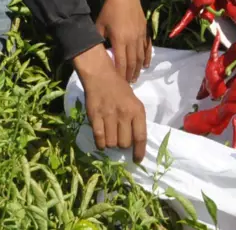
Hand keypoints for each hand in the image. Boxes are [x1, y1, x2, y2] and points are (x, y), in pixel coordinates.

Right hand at [73, 44, 146, 162]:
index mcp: (137, 110)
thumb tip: (134, 143)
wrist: (101, 76)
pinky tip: (101, 137)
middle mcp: (124, 114)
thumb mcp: (133, 102)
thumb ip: (134, 120)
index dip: (139, 152)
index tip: (137, 160)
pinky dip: (100, 143)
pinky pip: (99, 140)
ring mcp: (109, 116)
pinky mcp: (95, 117)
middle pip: (124, 143)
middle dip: (122, 144)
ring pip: (111, 143)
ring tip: (110, 133)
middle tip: (119, 136)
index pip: (140, 137)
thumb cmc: (120, 89)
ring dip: (111, 142)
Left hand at [96, 0, 150, 83]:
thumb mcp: (99, 25)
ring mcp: (140, 36)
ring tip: (135, 78)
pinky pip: (147, 47)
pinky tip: (146, 65)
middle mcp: (131, 40)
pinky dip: (147, 57)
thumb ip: (98, 40)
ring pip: (140, 57)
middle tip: (127, 85)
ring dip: (138, 69)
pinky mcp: (145, 31)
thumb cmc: (110, 9)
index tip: (117, 84)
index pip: (120, 63)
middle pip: (132, 63)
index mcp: (119, 40)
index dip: (119, 75)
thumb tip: (96, 52)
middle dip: (129, 76)